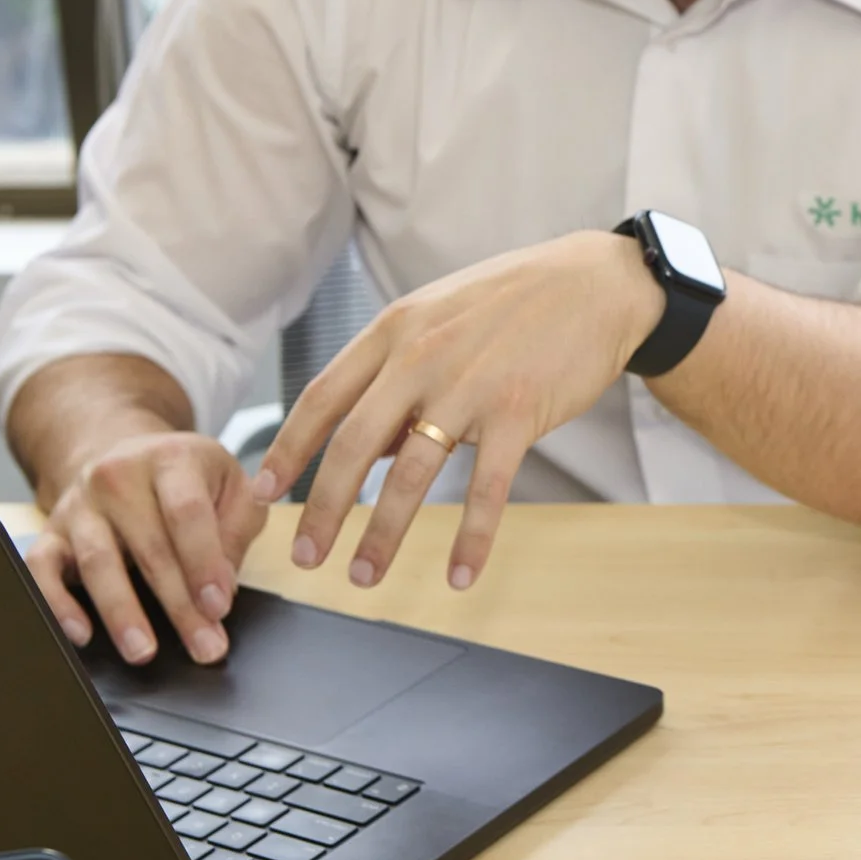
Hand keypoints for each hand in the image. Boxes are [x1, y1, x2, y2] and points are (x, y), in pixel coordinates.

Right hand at [25, 430, 266, 665]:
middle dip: (179, 606)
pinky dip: (58, 604)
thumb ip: (237, 528)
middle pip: (149, 547)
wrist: (120, 451)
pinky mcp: (50, 531)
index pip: (187, 512)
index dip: (204, 562)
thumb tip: (223, 585)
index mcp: (170, 459)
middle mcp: (118, 477)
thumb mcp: (230, 485)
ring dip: (122, 613)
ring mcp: (80, 505)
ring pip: (98, 562)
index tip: (219, 606)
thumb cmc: (185, 478)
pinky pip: (42, 569)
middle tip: (204, 647)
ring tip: (143, 651)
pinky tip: (81, 634)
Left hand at [250, 230, 664, 591]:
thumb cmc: (516, 300)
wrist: (597, 283)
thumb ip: (397, 373)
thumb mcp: (438, 316)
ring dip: (382, 534)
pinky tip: (458, 575)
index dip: (288, 450)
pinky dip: (471, 539)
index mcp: (394, 330)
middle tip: (303, 555)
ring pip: (411, 474)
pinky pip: (487, 489)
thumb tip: (370, 447)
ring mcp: (470, 385)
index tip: (263, 493)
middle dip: (322, 509)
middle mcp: (421, 357)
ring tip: (362, 576)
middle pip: (354, 445)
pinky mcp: (518, 413)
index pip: (322, 397)